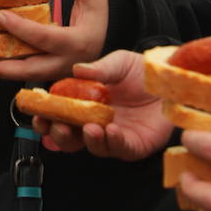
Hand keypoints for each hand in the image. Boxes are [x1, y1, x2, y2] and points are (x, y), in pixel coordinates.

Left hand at [0, 0, 108, 82]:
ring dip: (1, 72)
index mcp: (78, 43)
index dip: (22, 28)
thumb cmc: (98, 14)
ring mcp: (58, 71)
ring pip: (27, 75)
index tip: (0, 16)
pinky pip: (27, 72)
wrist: (106, 35)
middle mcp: (67, 62)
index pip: (46, 38)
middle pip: (33, 69)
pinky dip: (7, 69)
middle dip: (4, 68)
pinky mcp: (50, 72)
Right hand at [31, 50, 170, 159]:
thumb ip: (99, 69)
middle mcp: (98, 122)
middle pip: (71, 137)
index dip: (47, 117)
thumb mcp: (119, 62)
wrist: (174, 80)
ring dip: (85, 140)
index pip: (61, 114)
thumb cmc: (145, 71)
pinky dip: (111, 142)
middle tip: (55, 126)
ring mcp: (115, 136)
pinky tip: (109, 131)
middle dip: (58, 135)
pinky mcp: (135, 145)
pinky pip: (119, 148)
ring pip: (93, 146)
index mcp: (87, 103)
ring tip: (88, 128)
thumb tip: (75, 70)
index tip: (36, 114)